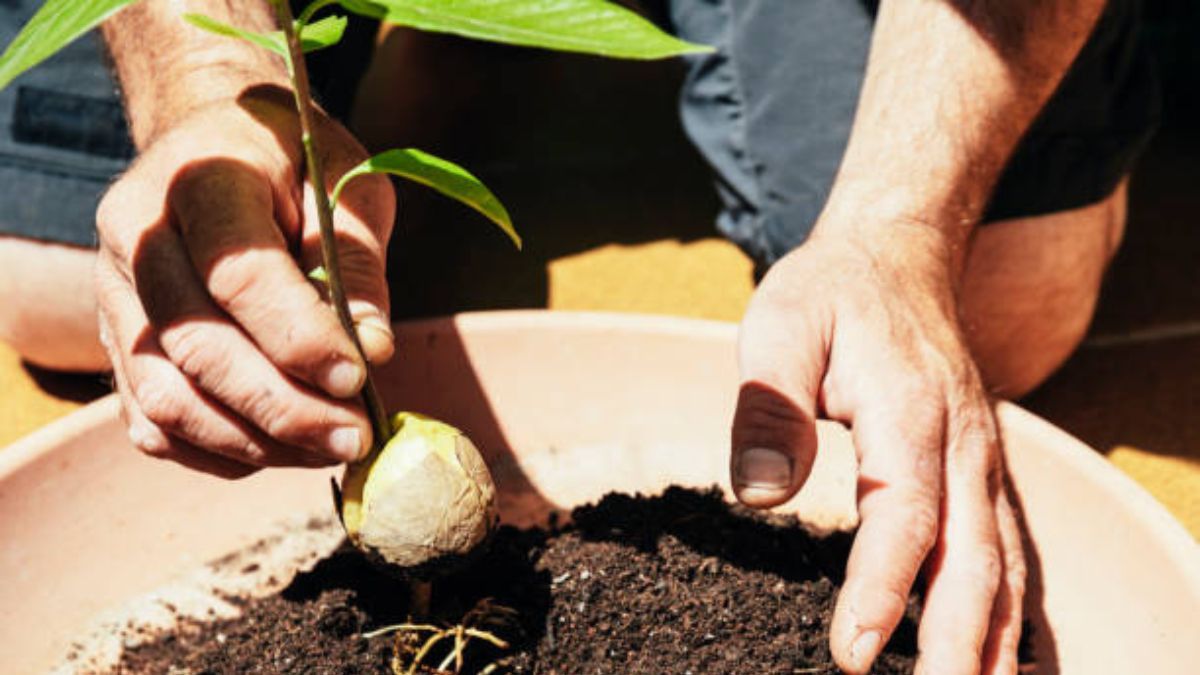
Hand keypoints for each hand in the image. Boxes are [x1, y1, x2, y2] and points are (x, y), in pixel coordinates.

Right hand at [95, 87, 395, 477]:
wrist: (215, 143)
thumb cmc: (294, 161)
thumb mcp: (347, 182)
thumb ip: (357, 261)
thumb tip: (372, 351)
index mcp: (199, 177)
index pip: (238, 272)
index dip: (299, 336)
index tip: (358, 378)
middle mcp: (137, 237)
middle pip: (196, 346)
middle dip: (284, 408)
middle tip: (355, 436)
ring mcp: (115, 295)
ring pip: (166, 398)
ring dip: (254, 442)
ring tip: (329, 447)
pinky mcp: (116, 343)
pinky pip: (152, 424)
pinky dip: (217, 453)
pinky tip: (282, 450)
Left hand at [730, 224, 1024, 673]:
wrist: (897, 258)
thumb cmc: (829, 294)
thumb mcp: (779, 325)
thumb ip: (769, 408)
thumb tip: (760, 494)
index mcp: (911, 409)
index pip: (906, 514)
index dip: (881, 587)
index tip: (852, 652)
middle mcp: (964, 443)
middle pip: (973, 559)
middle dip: (955, 645)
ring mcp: (983, 461)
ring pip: (1004, 566)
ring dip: (992, 642)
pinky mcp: (982, 474)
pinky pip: (1009, 553)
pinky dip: (1009, 615)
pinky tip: (999, 661)